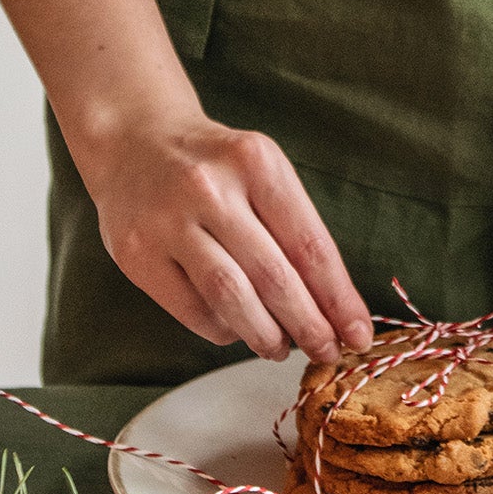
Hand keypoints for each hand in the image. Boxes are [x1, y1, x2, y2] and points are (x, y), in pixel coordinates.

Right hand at [76, 116, 373, 360]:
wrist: (133, 141)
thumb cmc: (215, 168)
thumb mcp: (261, 173)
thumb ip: (294, 232)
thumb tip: (332, 310)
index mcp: (255, 162)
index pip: (309, 244)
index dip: (338, 298)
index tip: (359, 334)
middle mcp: (210, 188)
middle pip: (273, 276)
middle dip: (309, 325)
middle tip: (326, 352)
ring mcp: (167, 221)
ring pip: (231, 296)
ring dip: (265, 335)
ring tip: (281, 348)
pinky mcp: (136, 253)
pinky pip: (192, 309)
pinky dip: (223, 330)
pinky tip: (237, 330)